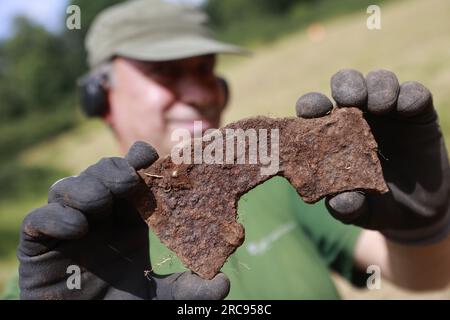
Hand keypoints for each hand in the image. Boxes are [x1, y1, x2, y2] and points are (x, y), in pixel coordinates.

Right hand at [18, 141, 229, 299]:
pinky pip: (40, 219)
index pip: (131, 177)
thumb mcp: (161, 298)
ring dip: (85, 188)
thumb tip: (222, 284)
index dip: (138, 162)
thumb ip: (189, 290)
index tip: (151, 156)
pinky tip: (78, 228)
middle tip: (128, 181)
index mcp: (127, 219)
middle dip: (112, 170)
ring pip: (67, 188)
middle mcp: (98, 216)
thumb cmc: (123, 307)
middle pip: (99, 174)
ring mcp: (68, 227)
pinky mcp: (40, 244)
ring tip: (101, 203)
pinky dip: (56, 217)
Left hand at [295, 69, 449, 243]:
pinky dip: (409, 95)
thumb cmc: (373, 206)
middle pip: (346, 84)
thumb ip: (346, 207)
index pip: (314, 108)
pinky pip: (414, 93)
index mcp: (331, 133)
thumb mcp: (357, 212)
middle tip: (352, 99)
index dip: (311, 105)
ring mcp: (387, 112)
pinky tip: (405, 109)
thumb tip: (339, 201)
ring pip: (379, 80)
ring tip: (381, 106)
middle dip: (347, 85)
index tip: (314, 112)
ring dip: (378, 86)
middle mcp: (356, 115)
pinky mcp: (417, 114)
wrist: (415, 213)